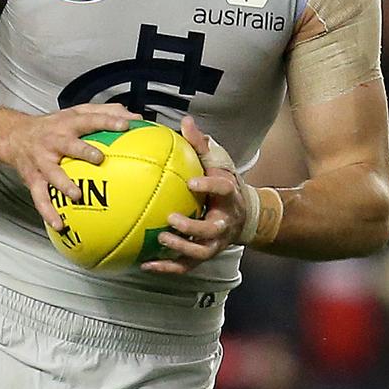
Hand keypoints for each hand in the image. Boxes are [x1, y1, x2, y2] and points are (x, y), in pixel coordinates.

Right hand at [0, 103, 139, 229]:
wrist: (15, 136)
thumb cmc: (53, 126)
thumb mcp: (76, 112)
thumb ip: (104, 112)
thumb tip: (134, 117)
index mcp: (67, 124)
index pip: (89, 119)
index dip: (107, 121)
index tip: (125, 125)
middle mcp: (54, 141)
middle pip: (68, 145)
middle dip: (83, 151)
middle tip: (99, 158)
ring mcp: (42, 161)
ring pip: (52, 174)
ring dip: (64, 184)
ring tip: (76, 195)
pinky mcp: (33, 179)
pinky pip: (40, 198)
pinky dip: (48, 212)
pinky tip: (59, 224)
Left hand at [140, 115, 246, 274]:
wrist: (243, 216)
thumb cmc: (224, 184)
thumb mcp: (217, 162)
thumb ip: (201, 145)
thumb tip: (185, 121)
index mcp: (229, 196)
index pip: (224, 189)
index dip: (209, 186)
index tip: (192, 182)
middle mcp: (224, 223)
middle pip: (212, 230)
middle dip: (192, 227)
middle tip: (170, 219)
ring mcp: (215, 243)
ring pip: (200, 252)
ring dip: (181, 248)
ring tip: (160, 240)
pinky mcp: (203, 255)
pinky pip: (185, 266)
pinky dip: (166, 267)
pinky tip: (145, 264)